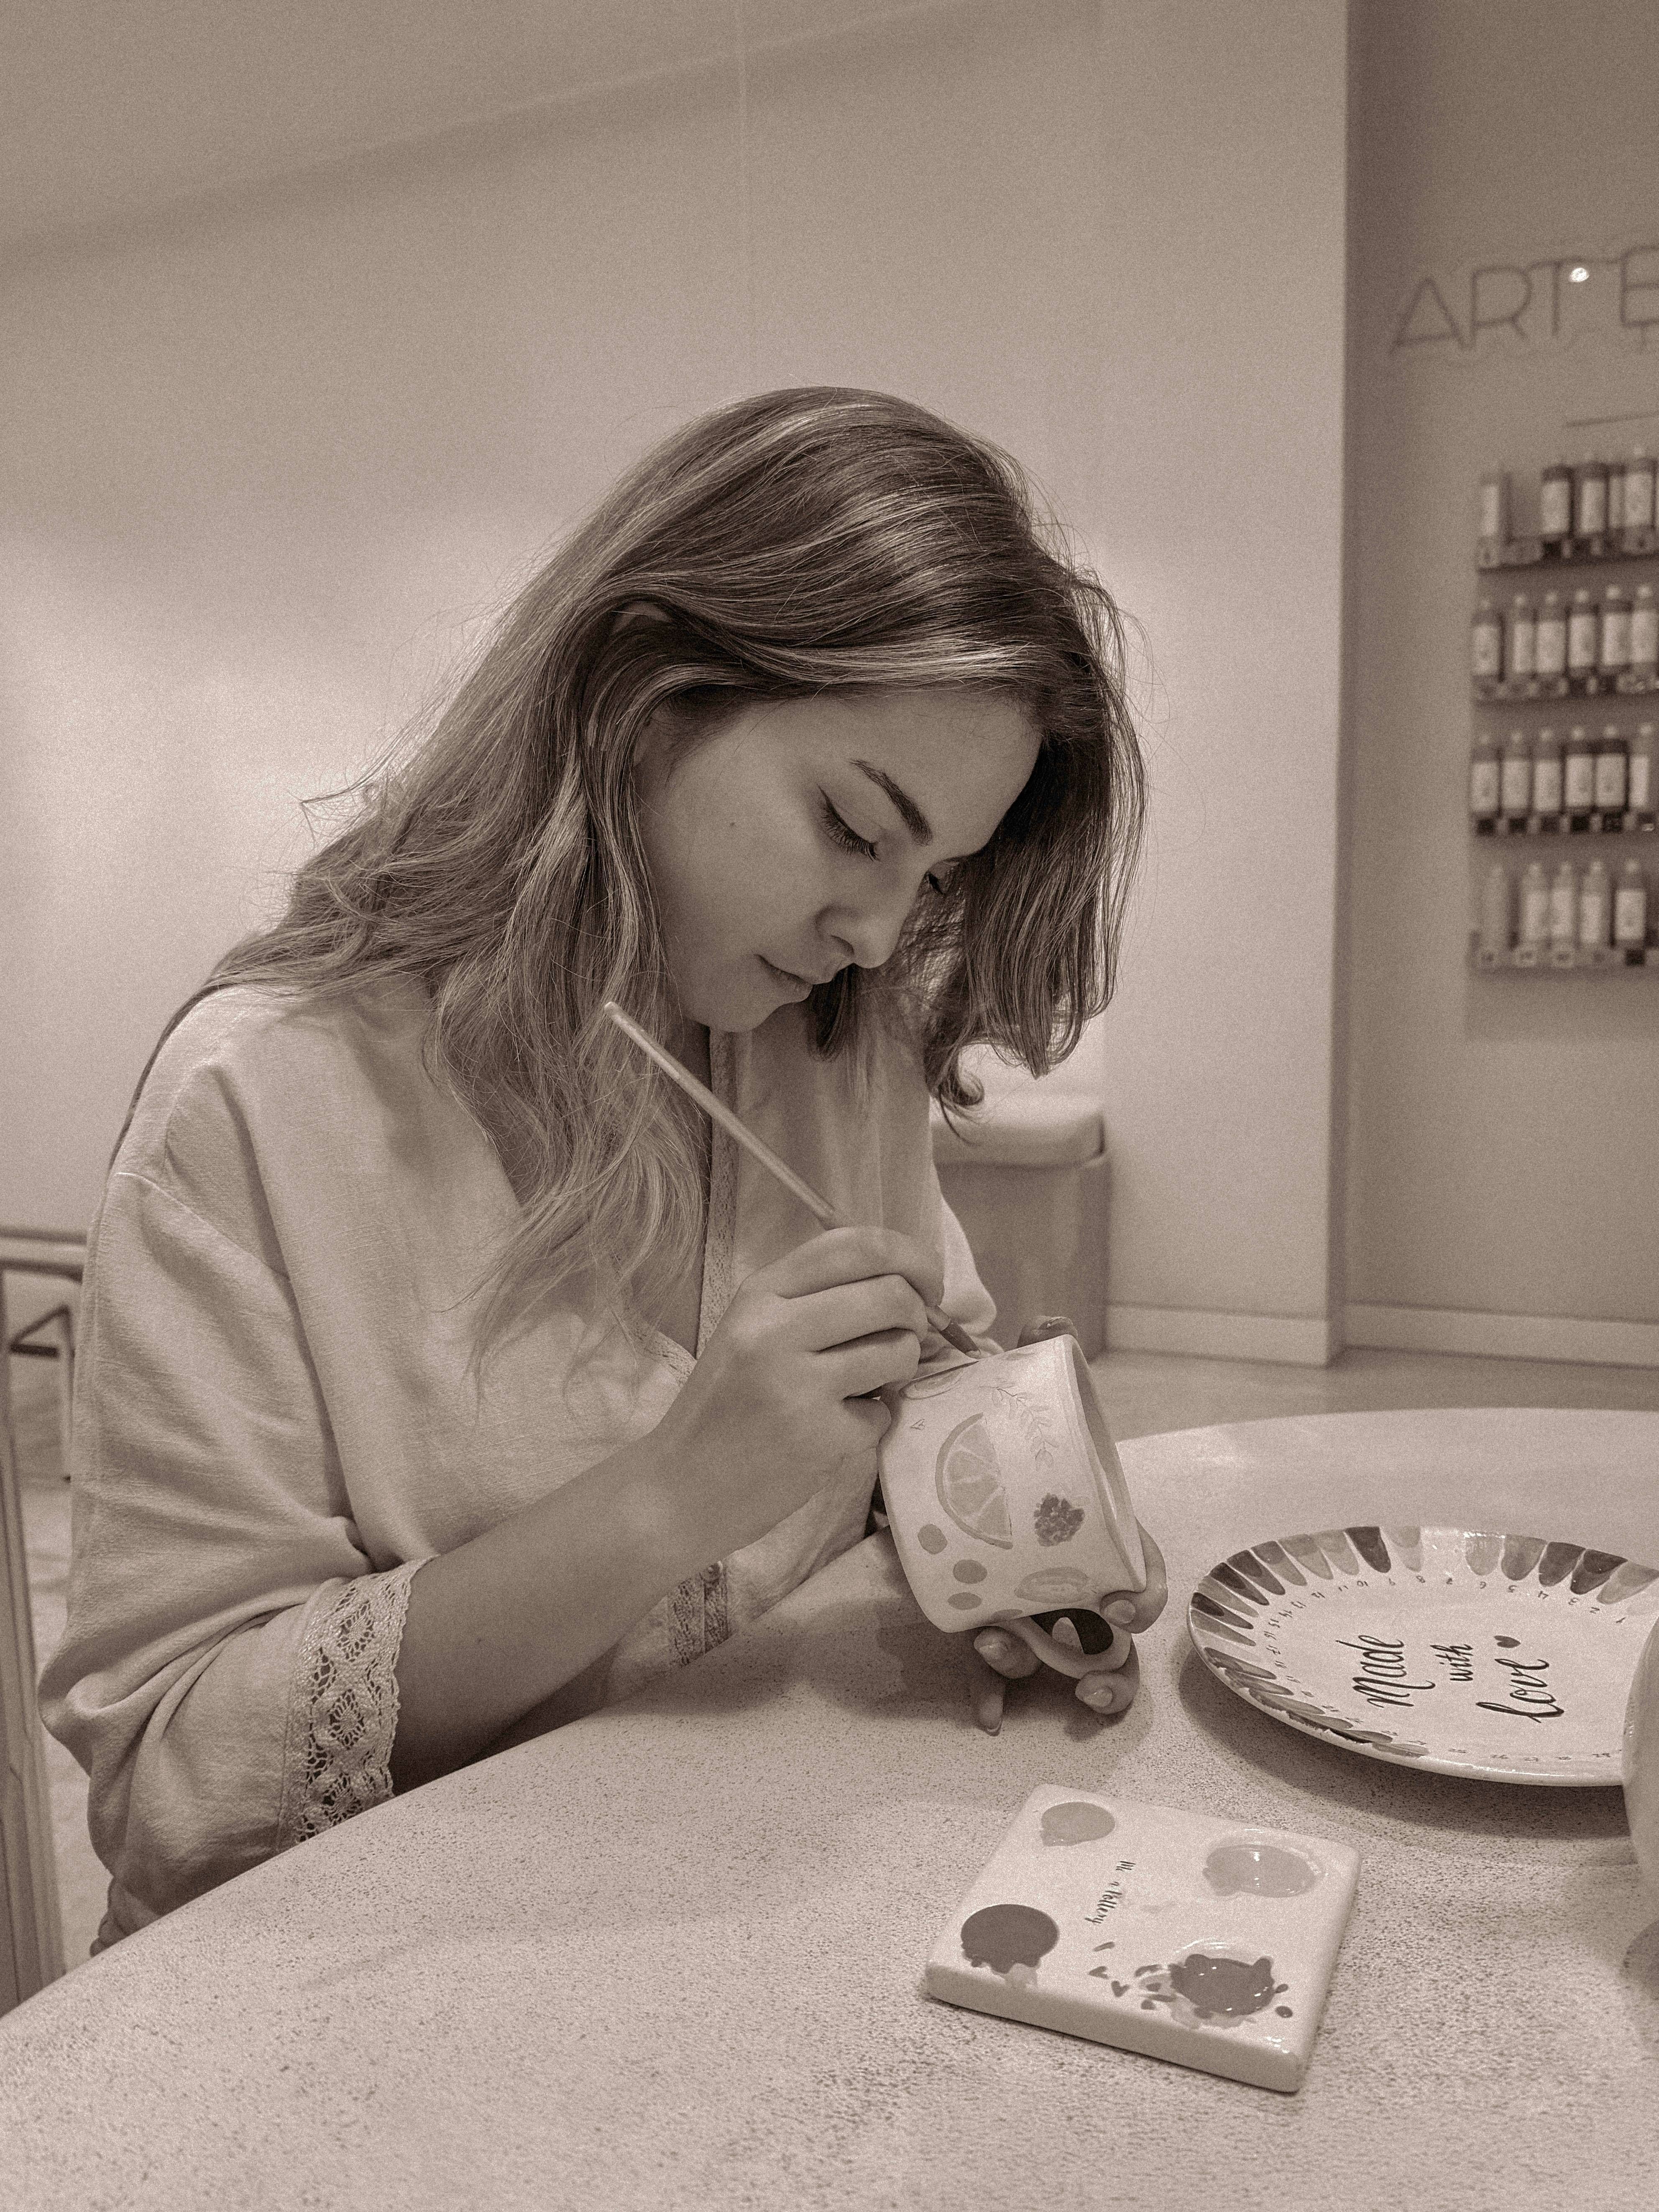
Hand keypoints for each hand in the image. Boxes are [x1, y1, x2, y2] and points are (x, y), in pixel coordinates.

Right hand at [648, 1225, 943, 1566]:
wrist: (679, 1488)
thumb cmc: (725, 1405)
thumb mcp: (751, 1330)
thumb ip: (815, 1298)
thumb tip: (907, 1282)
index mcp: (760, 1293)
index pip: (856, 1244)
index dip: (910, 1256)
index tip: (926, 1281)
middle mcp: (776, 1329)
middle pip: (891, 1294)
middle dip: (918, 1314)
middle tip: (909, 1334)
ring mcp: (798, 1385)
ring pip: (898, 1350)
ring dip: (900, 1366)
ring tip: (866, 1384)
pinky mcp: (820, 1438)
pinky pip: (883, 1412)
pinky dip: (871, 1420)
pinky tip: (833, 1431)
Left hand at [969, 1315, 1167, 1732]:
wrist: (934, 1453)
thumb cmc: (999, 1434)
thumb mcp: (1014, 1397)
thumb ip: (1033, 1356)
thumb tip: (1049, 1322)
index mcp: (1096, 1534)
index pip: (1141, 1573)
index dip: (1142, 1596)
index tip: (1121, 1607)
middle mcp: (1071, 1580)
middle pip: (1113, 1644)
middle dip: (1110, 1671)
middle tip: (1087, 1674)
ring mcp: (1031, 1609)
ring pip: (1060, 1664)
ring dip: (1039, 1671)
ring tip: (1001, 1651)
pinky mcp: (984, 1620)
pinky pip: (998, 1675)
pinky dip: (995, 1695)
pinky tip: (987, 1717)